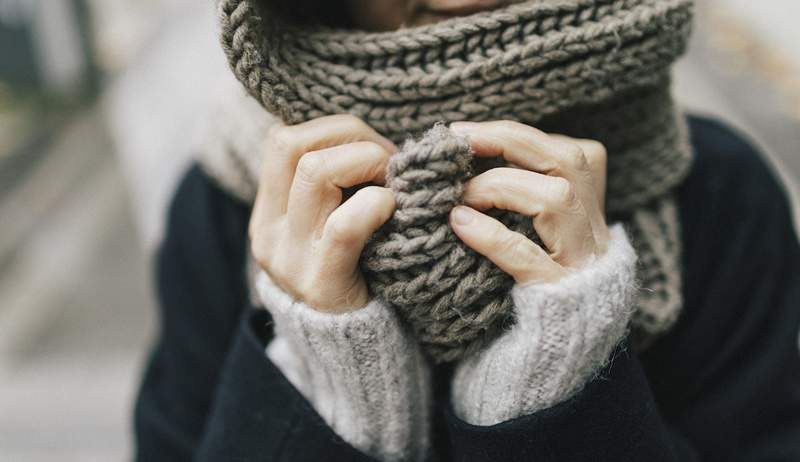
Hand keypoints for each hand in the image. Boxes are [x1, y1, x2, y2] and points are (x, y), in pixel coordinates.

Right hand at [249, 115, 396, 312]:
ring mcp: (290, 257)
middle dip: (352, 138)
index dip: (333, 130)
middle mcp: (269, 230)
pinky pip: (344, 224)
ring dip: (367, 163)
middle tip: (388, 162)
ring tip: (391, 186)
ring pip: (314, 172)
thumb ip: (335, 187)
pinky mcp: (320, 282)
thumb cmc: (354, 272)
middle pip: (293, 145)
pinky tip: (392, 211)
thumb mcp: (327, 225)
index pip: (282, 139)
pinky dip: (375, 204)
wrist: (350, 350)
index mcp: (268, 211)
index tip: (371, 148)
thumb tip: (373, 136)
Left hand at [449, 121, 609, 283]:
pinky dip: (491, 236)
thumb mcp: (540, 235)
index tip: (466, 131)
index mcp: (591, 209)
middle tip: (459, 140)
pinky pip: (527, 257)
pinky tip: (459, 225)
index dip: (515, 134)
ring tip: (459, 197)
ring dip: (499, 187)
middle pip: (567, 161)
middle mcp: (594, 230)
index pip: (568, 149)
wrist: (558, 355)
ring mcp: (582, 263)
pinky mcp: (559, 297)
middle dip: (509, 141)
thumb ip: (521, 196)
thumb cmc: (533, 284)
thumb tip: (468, 155)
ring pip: (556, 199)